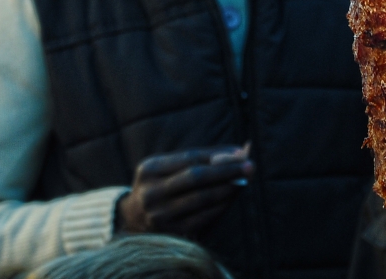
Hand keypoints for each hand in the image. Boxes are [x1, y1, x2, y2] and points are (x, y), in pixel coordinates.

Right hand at [116, 146, 252, 235]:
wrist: (135, 218)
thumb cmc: (162, 184)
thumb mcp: (170, 166)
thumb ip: (202, 158)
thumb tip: (239, 152)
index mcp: (149, 169)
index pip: (190, 158)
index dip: (218, 155)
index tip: (241, 153)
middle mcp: (151, 193)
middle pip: (197, 178)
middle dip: (227, 171)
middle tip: (250, 166)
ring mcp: (160, 216)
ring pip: (203, 199)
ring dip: (229, 189)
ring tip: (244, 181)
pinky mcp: (172, 233)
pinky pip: (204, 217)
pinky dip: (222, 206)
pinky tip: (231, 197)